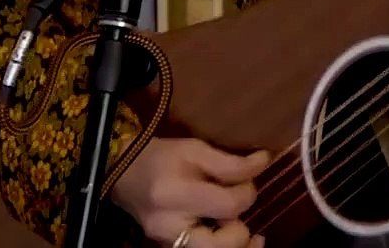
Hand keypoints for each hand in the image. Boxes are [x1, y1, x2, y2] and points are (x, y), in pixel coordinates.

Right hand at [111, 136, 269, 247]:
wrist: (124, 173)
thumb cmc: (161, 158)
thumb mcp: (194, 150)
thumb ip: (230, 163)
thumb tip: (264, 162)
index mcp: (176, 196)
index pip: (228, 206)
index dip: (248, 193)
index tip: (248, 180)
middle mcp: (169, 227)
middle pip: (219, 247)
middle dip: (240, 233)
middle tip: (240, 216)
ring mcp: (166, 242)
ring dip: (235, 245)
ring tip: (244, 232)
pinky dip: (221, 246)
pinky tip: (231, 235)